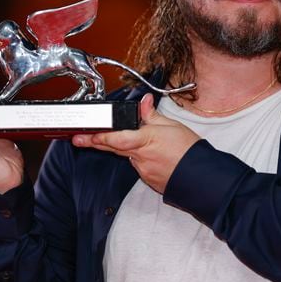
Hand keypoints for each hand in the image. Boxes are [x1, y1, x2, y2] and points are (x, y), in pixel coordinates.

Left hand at [72, 93, 199, 193]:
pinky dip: (140, 158)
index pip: (116, 138)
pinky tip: (153, 155)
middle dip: (95, 142)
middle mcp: (140, 157)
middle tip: (78, 139)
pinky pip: (138, 165)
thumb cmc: (190, 150)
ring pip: (127, 156)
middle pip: (113, 147)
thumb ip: (152, 115)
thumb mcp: (172, 126)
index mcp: (146, 140)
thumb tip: (144, 102)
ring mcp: (143, 170)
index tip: (84, 135)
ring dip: (126, 148)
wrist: (201, 176)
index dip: (99, 136)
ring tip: (143, 142)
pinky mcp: (147, 179)